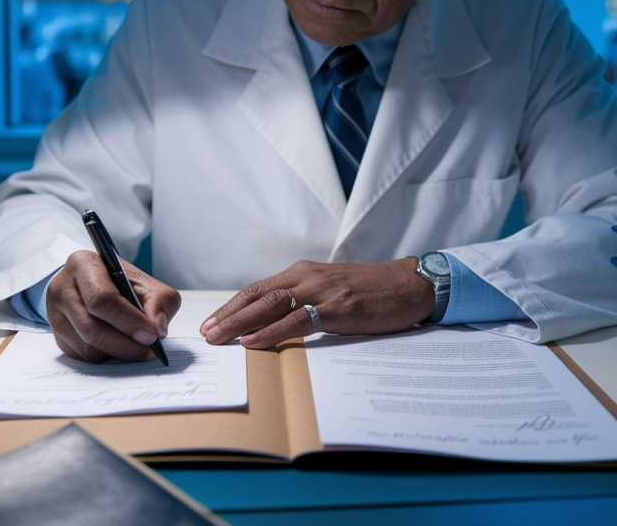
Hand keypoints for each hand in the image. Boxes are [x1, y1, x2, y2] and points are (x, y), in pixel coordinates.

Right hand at [45, 250, 180, 361]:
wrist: (95, 286)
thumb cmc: (122, 284)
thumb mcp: (146, 283)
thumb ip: (160, 301)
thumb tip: (157, 329)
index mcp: (83, 264)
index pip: (102, 298)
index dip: (128, 320)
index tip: (151, 335)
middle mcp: (62, 288)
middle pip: (92, 329)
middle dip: (126, 345)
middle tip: (149, 350)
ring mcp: (54, 314)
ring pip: (88, 347)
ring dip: (117, 352)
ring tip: (135, 345)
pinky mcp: (57, 336)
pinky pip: (83, 357)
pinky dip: (105, 356)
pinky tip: (117, 345)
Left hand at [200, 258, 433, 348]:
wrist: (410, 284)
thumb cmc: (372, 291)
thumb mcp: (332, 291)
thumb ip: (305, 301)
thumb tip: (276, 325)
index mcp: (303, 273)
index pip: (258, 289)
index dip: (232, 306)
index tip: (212, 322)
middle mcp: (307, 277)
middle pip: (256, 296)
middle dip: (227, 316)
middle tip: (206, 334)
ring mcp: (321, 291)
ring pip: (270, 305)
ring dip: (240, 324)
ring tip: (220, 339)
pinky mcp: (337, 307)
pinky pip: (297, 320)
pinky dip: (271, 332)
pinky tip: (254, 342)